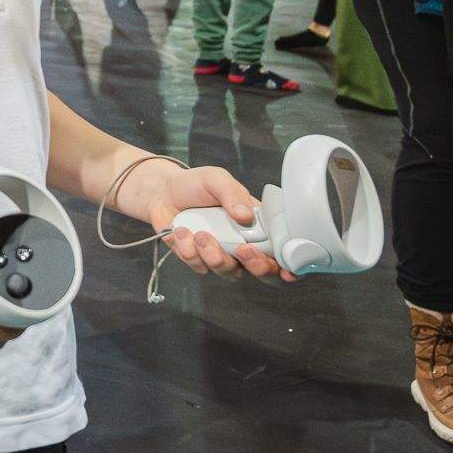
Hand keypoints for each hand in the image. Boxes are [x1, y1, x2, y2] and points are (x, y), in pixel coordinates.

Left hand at [121, 160, 294, 282]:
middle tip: (242, 249)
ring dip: (215, 256)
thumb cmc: (195, 185)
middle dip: (257, 266)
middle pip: (263, 272)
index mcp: (257, 225)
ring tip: (200, 234)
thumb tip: (246, 216)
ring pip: (230, 272)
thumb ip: (232, 194)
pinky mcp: (198, 261)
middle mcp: (244, 245)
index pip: (281, 251)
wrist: (162, 192)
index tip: (288, 271)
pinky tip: (181, 231)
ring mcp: (222, 255)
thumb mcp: (216, 180)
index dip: (290, 266)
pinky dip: (189, 251)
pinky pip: (200, 267)